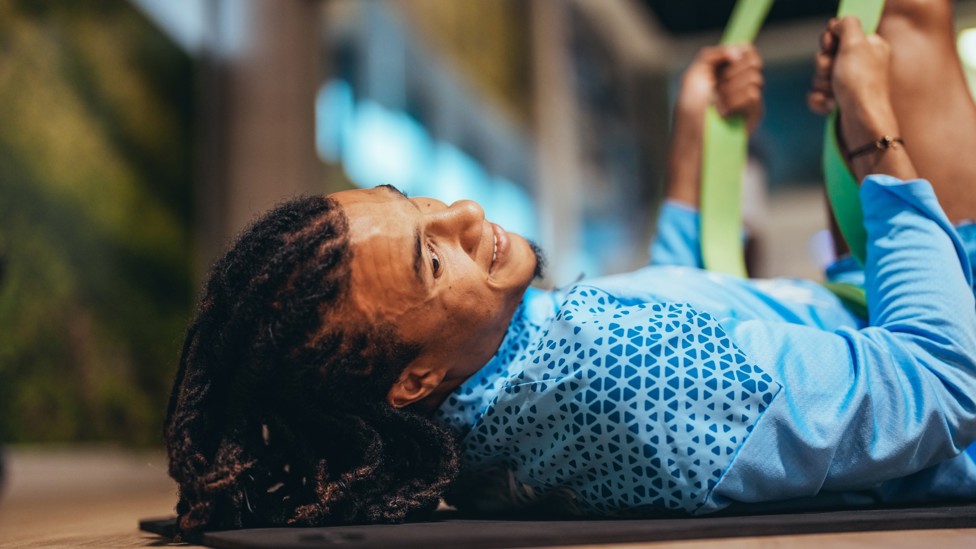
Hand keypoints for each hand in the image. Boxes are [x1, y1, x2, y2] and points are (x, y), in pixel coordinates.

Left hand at [667, 45, 763, 205]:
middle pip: (752, 60)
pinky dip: (735, 102)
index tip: (727, 62)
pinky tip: (725, 115)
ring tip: (717, 108)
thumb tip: (741, 49)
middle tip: (715, 91)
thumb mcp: (693, 78)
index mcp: (723, 72)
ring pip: (753, 76)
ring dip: (730, 91)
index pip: (746, 50)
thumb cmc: (690, 114)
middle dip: (730, 74)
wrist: (693, 143)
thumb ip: (713, 55)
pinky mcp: (754, 114)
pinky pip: (753, 93)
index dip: (739, 52)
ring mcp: (748, 99)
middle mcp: (737, 83)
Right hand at [808, 17, 897, 149]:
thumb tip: (838, 23)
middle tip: (832, 71)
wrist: (861, 122)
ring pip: (820, 75)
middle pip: (826, 54)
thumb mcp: (856, 43)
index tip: (831, 46)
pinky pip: (817, 94)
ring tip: (833, 92)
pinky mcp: (839, 101)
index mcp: (869, 46)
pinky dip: (820, 100)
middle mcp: (861, 63)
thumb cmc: (861, 84)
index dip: (830, 40)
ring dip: (821, 83)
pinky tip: (830, 105)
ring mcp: (849, 84)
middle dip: (823, 65)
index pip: (840, 33)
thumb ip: (847, 24)